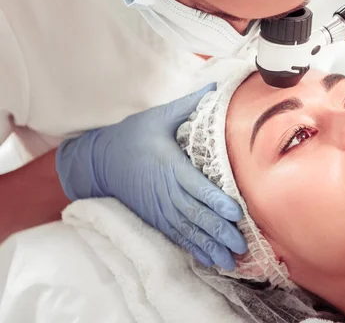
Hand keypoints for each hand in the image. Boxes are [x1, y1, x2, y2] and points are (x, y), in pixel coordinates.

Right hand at [56, 83, 246, 269]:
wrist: (99, 161)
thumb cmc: (132, 136)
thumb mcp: (158, 117)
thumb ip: (189, 105)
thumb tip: (216, 88)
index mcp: (171, 167)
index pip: (198, 187)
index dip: (217, 201)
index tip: (236, 212)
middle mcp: (167, 192)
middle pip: (197, 215)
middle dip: (220, 231)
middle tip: (241, 244)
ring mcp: (161, 208)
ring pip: (189, 230)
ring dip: (210, 245)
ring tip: (230, 261)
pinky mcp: (156, 218)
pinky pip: (178, 236)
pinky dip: (195, 248)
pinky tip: (211, 260)